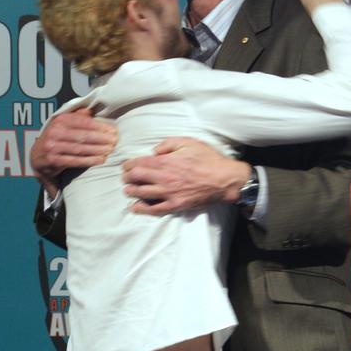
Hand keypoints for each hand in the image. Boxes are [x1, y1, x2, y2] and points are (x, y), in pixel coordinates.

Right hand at [30, 108, 116, 196]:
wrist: (37, 156)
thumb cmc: (56, 138)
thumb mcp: (64, 124)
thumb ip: (77, 116)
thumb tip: (91, 110)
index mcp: (60, 120)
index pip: (83, 122)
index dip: (100, 127)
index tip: (113, 131)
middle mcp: (55, 132)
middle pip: (83, 136)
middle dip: (101, 139)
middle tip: (115, 141)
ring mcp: (53, 146)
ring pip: (80, 148)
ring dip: (97, 150)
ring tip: (110, 150)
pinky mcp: (53, 160)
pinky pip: (75, 160)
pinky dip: (89, 161)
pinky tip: (100, 160)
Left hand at [123, 138, 250, 214]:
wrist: (224, 178)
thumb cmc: (207, 159)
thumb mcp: (187, 142)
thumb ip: (167, 144)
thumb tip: (153, 152)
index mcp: (165, 162)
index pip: (138, 164)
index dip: (128, 165)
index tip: (126, 166)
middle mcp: (164, 178)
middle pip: (136, 178)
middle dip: (127, 177)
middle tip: (126, 177)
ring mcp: (169, 193)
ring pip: (142, 193)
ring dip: (131, 191)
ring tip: (128, 190)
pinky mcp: (175, 205)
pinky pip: (155, 209)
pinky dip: (142, 209)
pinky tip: (135, 207)